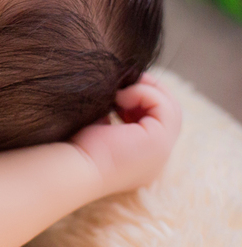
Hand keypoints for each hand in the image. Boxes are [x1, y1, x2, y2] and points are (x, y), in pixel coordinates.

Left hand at [70, 74, 181, 195]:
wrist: (74, 166)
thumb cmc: (78, 147)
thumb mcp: (101, 127)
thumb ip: (114, 113)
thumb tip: (118, 91)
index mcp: (143, 156)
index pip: (158, 122)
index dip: (143, 101)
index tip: (120, 91)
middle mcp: (157, 156)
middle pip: (171, 114)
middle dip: (151, 91)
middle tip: (128, 80)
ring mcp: (162, 151)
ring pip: (171, 108)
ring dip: (147, 91)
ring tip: (120, 93)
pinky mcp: (158, 141)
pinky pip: (163, 106)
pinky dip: (143, 94)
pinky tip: (120, 98)